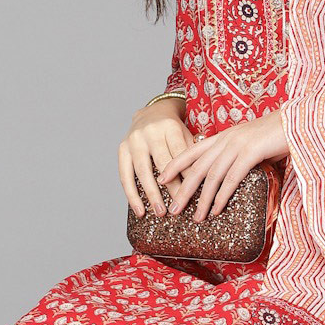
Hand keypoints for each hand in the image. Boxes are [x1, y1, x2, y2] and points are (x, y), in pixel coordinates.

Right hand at [119, 100, 193, 216]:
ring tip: (160, 212)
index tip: (194, 194)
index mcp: (169, 127)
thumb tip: (203, 183)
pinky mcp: (122, 149)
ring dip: (151, 195)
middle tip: (179, 207)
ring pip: (142, 171)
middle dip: (171, 187)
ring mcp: (133, 140)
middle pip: (162, 163)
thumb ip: (193, 154)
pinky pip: (125, 175)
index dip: (187, 174)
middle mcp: (149, 132)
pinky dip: (132, 195)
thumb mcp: (186, 134)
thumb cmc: (174, 130)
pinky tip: (140, 210)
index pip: (179, 154)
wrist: (152, 112)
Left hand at [156, 108, 289, 222]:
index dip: (175, 164)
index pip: (192, 150)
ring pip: (212, 176)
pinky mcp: (252, 152)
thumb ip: (237, 156)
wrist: (299, 121)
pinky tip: (217, 210)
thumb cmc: (277, 135)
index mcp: (224, 136)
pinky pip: (231, 178)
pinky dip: (222, 196)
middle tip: (173, 209)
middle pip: (197, 167)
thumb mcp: (251, 143)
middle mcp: (227, 139)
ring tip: (196, 217)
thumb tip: (230, 175)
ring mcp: (238, 145)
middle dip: (183, 189)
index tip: (162, 178)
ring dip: (203, 200)